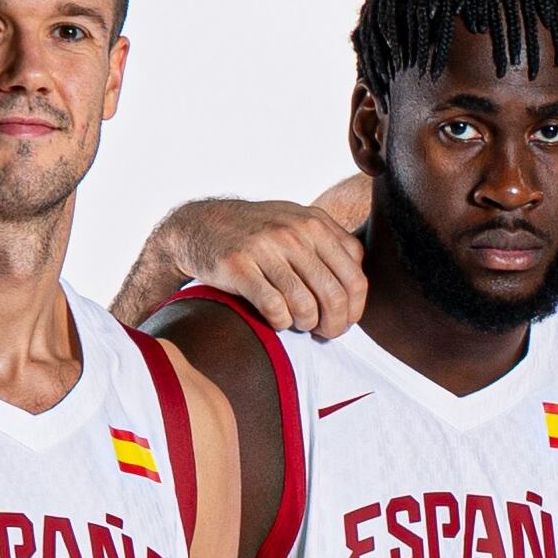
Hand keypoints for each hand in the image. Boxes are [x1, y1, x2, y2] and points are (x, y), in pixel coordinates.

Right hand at [184, 201, 365, 336]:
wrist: (198, 226)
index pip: (355, 279)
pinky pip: (275, 309)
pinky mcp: (238, 265)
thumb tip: (359, 287)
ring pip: (305, 306)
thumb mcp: (298, 224)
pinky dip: (279, 323)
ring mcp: (265, 247)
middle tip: (323, 332)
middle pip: (334, 297)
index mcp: (315, 224)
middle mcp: (293, 232)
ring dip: (305, 324)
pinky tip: (275, 318)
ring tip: (297, 323)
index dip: (354, 310)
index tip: (343, 321)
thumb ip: (332, 246)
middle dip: (334, 325)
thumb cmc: (257, 235)